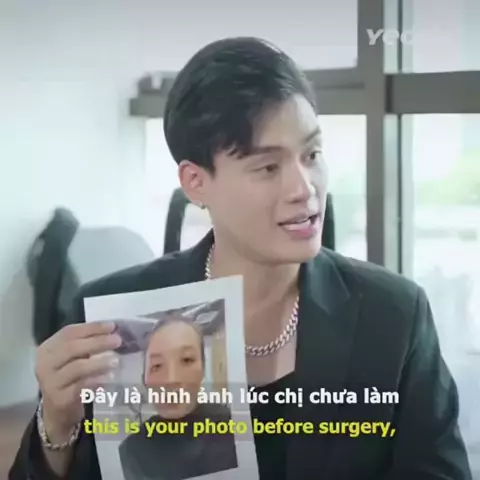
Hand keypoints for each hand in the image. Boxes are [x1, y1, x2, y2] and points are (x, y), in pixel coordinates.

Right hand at [35, 322, 121, 441]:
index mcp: (48, 348)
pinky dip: (96, 381)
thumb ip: (87, 342)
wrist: (57, 409)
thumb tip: (112, 329)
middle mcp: (45, 364)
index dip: (92, 328)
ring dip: (99, 362)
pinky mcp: (59, 399)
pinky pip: (80, 387)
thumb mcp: (72, 357)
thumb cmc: (69, 376)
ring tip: (116, 360)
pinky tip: (108, 378)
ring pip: (77, 368)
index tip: (112, 326)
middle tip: (117, 341)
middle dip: (97, 342)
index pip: (69, 332)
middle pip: (72, 348)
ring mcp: (50, 382)